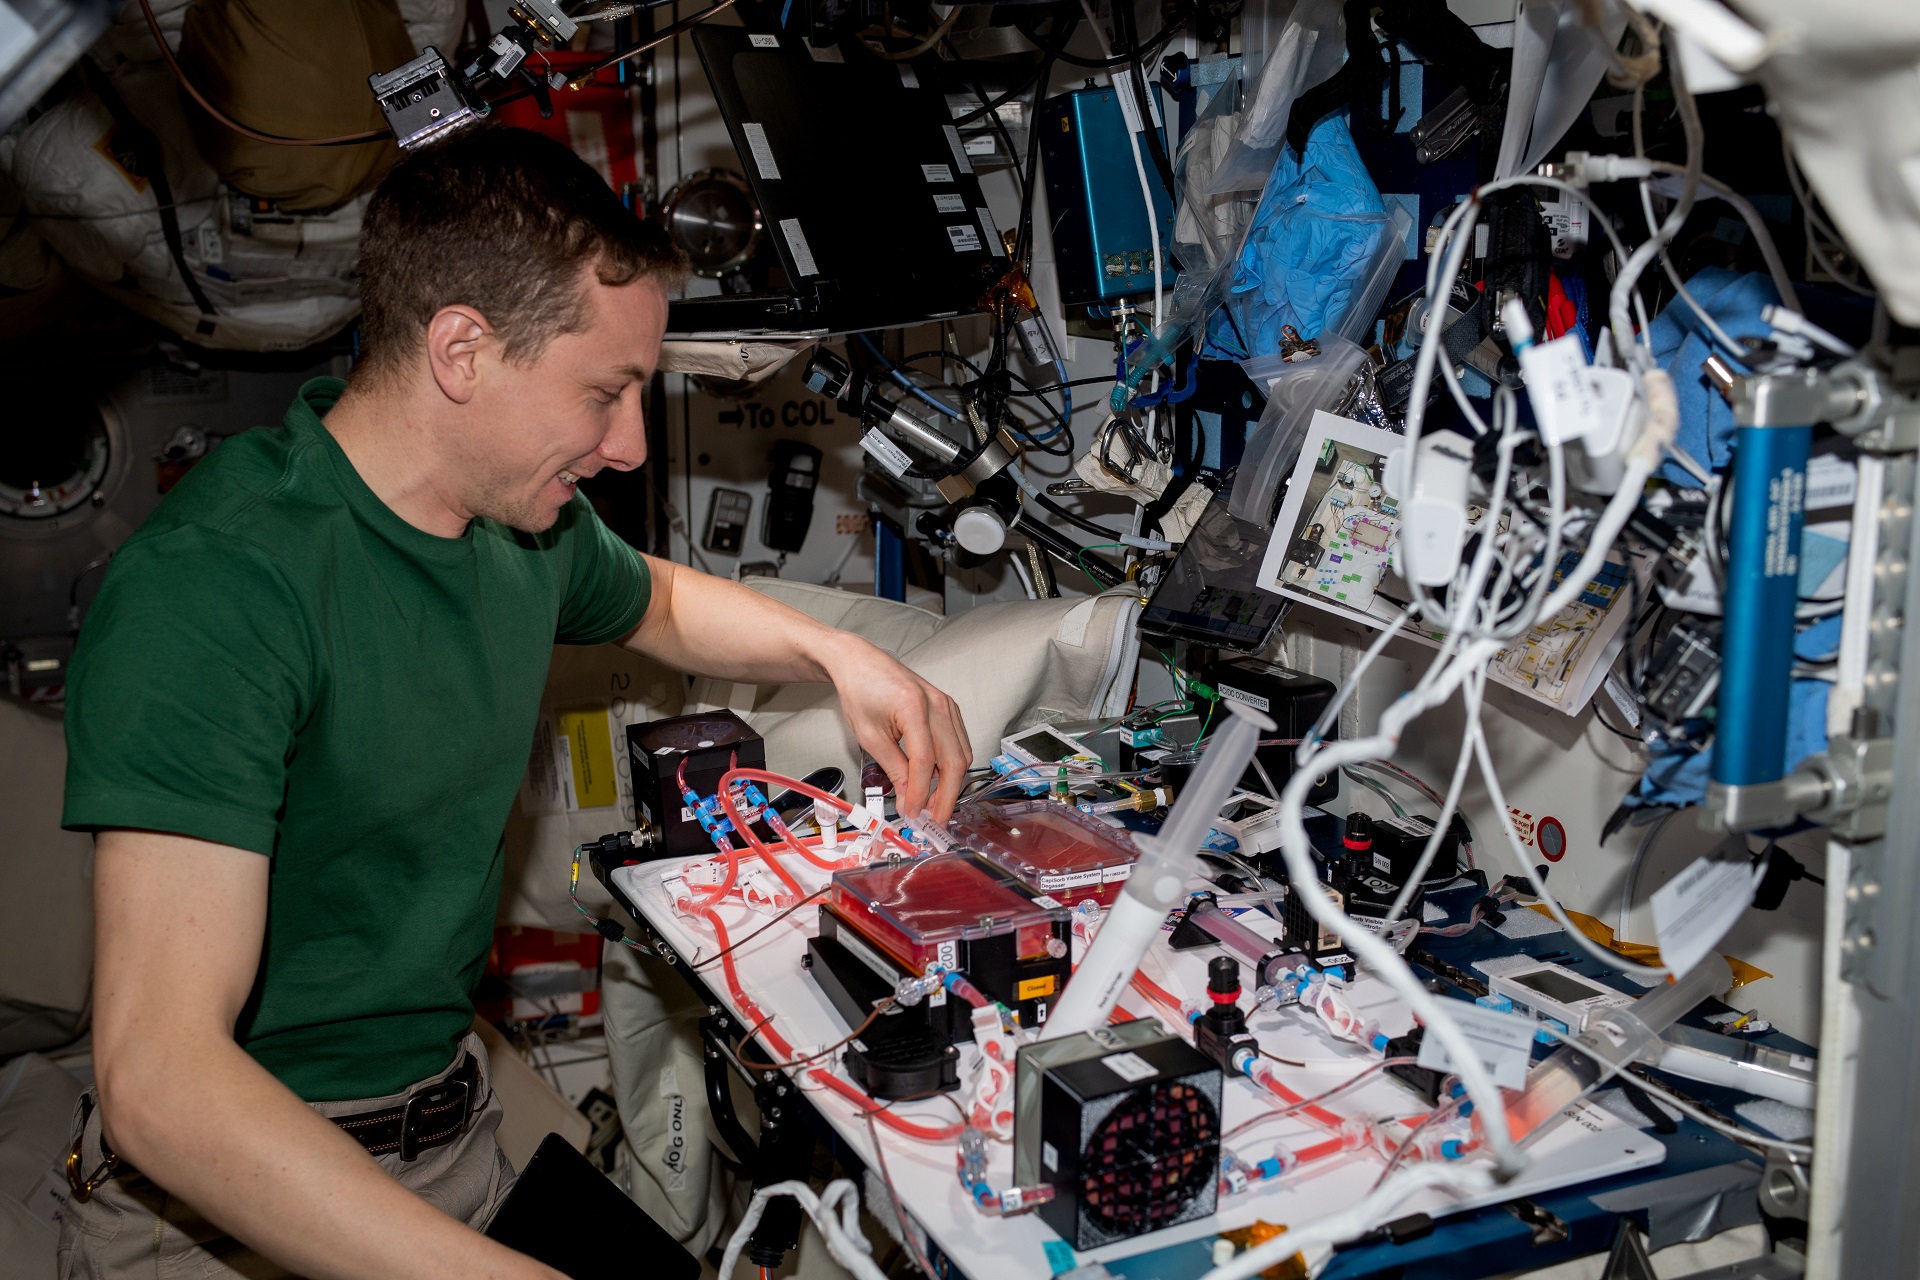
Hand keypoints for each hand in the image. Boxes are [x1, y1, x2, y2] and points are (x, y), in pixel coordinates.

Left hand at [824, 640, 971, 822]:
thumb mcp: (870, 736)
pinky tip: (937, 781)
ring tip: (933, 805)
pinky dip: (951, 767)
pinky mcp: (949, 709)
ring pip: (962, 755)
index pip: (925, 762)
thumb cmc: (861, 691)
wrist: (862, 664)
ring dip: (951, 784)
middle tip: (933, 820)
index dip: (921, 793)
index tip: (914, 814)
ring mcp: (948, 705)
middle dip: (945, 796)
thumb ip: (893, 768)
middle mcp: (938, 705)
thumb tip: (909, 799)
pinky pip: (959, 744)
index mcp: (913, 707)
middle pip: (954, 761)